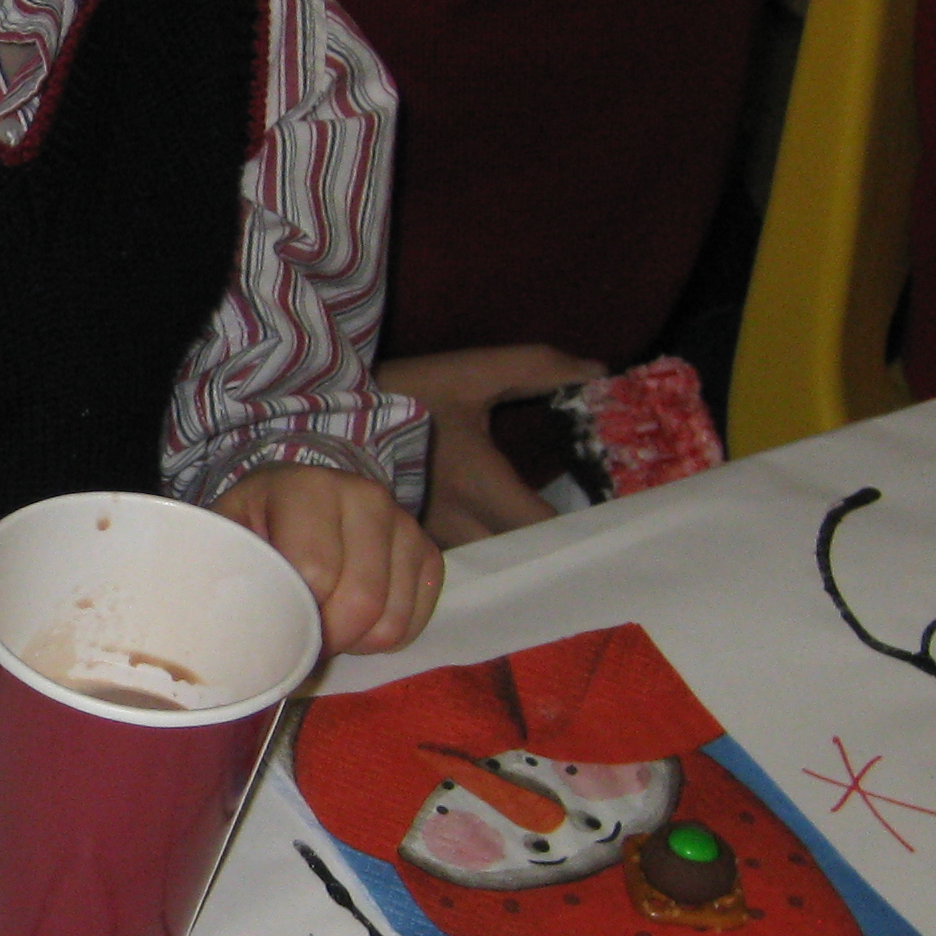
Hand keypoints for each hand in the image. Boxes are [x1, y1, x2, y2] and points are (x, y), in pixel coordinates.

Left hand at [212, 462, 441, 657]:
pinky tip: (355, 620)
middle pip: (361, 600)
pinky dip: (383, 637)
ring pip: (390, 619)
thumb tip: (233, 634)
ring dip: (354, 640)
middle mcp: (364, 496)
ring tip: (324, 623)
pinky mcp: (427, 552)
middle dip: (327, 637)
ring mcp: (403, 523)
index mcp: (306, 488)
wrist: (288, 504)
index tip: (272, 623)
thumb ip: (228, 572)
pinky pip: (416, 620)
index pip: (315, 571)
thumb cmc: (252, 530)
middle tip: (300, 637)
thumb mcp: (226, 539)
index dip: (293, 614)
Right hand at [375, 343, 601, 547]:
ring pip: (491, 569)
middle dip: (553, 552)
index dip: (579, 530)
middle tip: (586, 541)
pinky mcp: (414, 546)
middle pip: (521, 558)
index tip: (606, 522)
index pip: (542, 526)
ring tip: (551, 553)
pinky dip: (485, 565)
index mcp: (479, 481)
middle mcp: (457, 521)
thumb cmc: (407, 392)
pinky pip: (461, 567)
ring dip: (518, 563)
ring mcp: (433, 540)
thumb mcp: (471, 371)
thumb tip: (598, 369)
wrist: (329, 415)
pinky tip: (502, 557)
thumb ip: (536, 367)